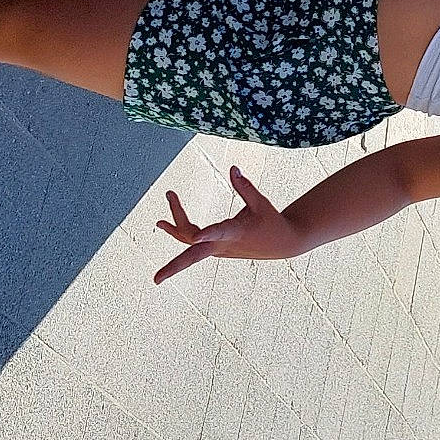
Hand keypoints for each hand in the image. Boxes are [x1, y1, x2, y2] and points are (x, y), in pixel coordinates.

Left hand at [153, 163, 303, 282]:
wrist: (284, 244)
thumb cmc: (272, 222)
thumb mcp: (261, 203)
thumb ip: (244, 187)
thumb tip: (232, 168)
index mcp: (237, 233)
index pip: (220, 232)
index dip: (209, 233)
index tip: (198, 236)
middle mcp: (224, 245)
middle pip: (194, 251)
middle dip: (175, 265)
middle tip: (156, 271)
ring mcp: (219, 249)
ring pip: (190, 245)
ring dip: (174, 232)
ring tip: (159, 222)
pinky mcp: (219, 248)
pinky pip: (195, 244)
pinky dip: (181, 233)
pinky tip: (168, 225)